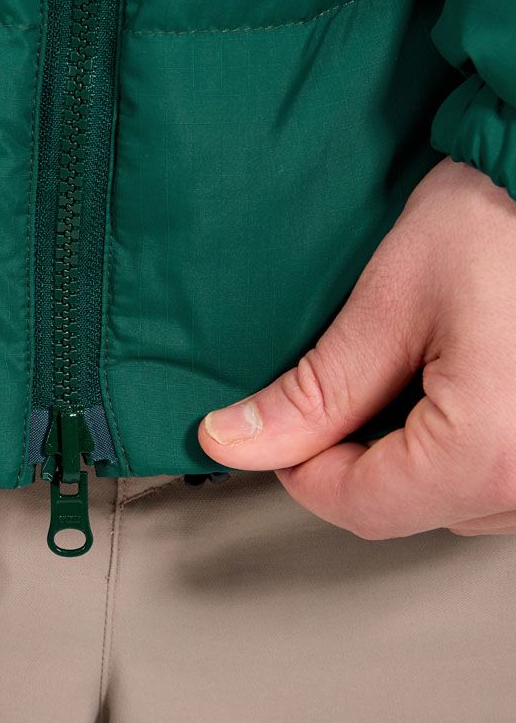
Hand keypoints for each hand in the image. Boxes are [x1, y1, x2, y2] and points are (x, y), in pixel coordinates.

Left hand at [199, 158, 515, 537]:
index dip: (297, 466)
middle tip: (343, 384)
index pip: (358, 505)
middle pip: (407, 508)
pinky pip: (497, 478)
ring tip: (408, 375)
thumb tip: (234, 441)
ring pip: (452, 500)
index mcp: (488, 454)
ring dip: (410, 456)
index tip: (277, 424)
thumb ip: (314, 390)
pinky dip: (460, 447)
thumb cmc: (505, 214)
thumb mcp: (391, 302)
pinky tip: (451, 387)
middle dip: (354, 457)